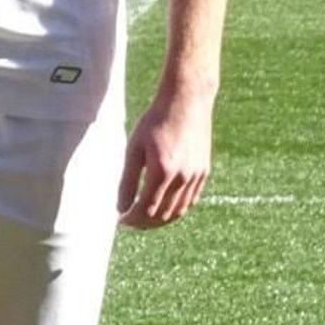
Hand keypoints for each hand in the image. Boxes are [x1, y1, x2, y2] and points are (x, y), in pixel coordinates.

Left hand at [117, 92, 214, 229]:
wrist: (187, 101)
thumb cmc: (156, 121)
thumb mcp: (134, 148)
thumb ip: (127, 180)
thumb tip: (120, 207)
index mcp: (162, 171)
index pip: (145, 210)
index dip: (131, 219)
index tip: (120, 218)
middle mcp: (182, 177)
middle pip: (162, 215)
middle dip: (144, 223)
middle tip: (130, 220)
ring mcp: (196, 176)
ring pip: (178, 212)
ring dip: (160, 220)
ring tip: (145, 218)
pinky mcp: (204, 172)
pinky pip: (190, 201)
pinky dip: (176, 209)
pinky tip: (164, 206)